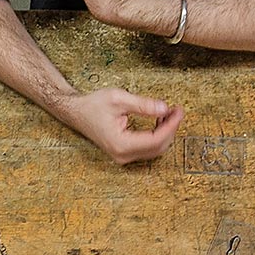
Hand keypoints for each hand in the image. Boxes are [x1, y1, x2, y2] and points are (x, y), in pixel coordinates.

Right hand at [55, 88, 183, 163]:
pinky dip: (157, 136)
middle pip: (158, 147)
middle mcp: (122, 154)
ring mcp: (123, 156)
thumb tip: (165, 108)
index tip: (178, 111)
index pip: (155, 139)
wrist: (76, 112)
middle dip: (170, 129)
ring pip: (154, 150)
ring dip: (165, 133)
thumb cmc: (93, 105)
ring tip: (169, 114)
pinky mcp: (124, 153)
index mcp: (120, 143)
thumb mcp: (118, 98)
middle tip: (177, 110)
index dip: (170, 126)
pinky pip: (147, 148)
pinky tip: (159, 121)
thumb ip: (143, 105)